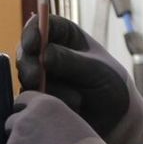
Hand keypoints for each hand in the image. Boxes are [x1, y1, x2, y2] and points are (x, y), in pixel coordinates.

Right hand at [17, 14, 142, 143]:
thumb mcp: (96, 69)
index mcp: (66, 36)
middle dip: (29, 64)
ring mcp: (42, 76)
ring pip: (27, 77)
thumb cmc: (111, 85)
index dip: (33, 32)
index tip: (33, 44)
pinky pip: (31, 98)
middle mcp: (49, 53)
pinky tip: (71, 109)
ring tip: (76, 100)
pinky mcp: (39, 97)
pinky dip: (48, 103)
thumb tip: (43, 55)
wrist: (116, 119)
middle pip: (26, 51)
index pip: (42, 24)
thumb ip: (70, 60)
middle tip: (34, 78)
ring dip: (45, 89)